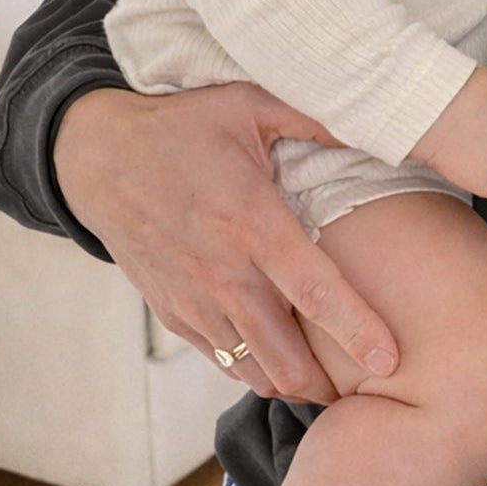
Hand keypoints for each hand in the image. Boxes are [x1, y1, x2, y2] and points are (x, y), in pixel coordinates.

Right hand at [55, 83, 399, 403]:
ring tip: (325, 376)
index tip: (389, 359)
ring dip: (291, 381)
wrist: (97, 158)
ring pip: (253, 370)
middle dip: (327, 381)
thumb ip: (315, 119)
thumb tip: (378, 119)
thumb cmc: (181, 128)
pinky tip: (278, 354)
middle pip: (285, 356)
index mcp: (252, 221)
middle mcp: (223, 271)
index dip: (355, 329)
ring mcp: (194, 299)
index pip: (313, 290)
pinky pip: (222, 360)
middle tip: (364, 380)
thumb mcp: (249, 104)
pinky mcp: (173, 313)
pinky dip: (254, 368)